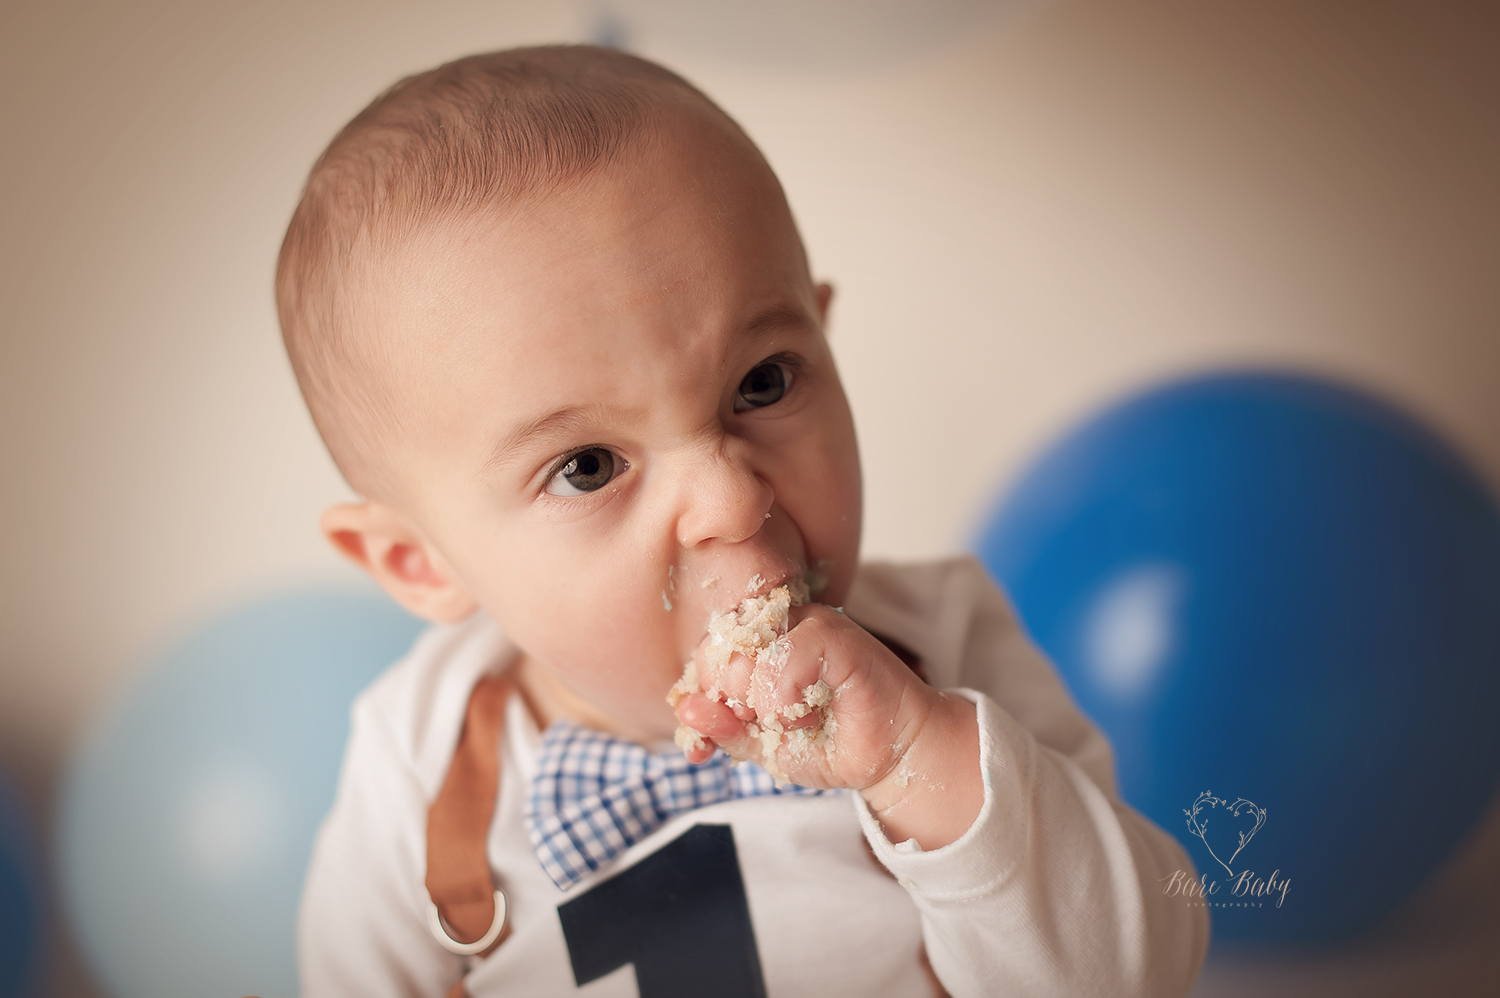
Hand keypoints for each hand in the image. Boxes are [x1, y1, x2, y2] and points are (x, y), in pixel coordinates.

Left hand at [674, 605, 981, 848]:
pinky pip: (782, 662)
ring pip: (744, 661)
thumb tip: (685, 711)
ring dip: (765, 710)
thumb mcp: (761, 748)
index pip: (701, 660)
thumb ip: (722, 730)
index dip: (703, 704)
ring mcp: (805, 621)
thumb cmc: (829, 743)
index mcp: (753, 642)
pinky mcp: (833, 633)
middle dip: (737, 710)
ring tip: (799, 717)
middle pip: (715, 658)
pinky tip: (813, 711)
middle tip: (774, 724)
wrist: (890, 756)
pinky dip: (787, 703)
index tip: (722, 739)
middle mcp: (774, 623)